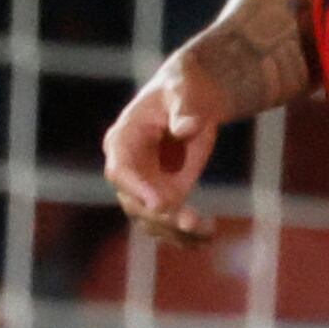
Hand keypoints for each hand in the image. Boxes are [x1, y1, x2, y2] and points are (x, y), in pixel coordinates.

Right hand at [103, 32, 277, 241]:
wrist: (193, 98)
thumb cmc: (186, 88)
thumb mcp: (186, 90)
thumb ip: (186, 108)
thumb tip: (185, 127)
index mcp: (123, 138)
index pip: (120, 170)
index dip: (137, 189)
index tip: (161, 204)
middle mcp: (126, 166)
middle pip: (133, 201)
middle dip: (162, 216)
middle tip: (194, 223)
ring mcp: (141, 184)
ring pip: (149, 219)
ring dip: (175, 231)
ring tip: (207, 233)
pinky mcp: (161, 195)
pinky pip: (166, 222)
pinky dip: (184, 235)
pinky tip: (208, 239)